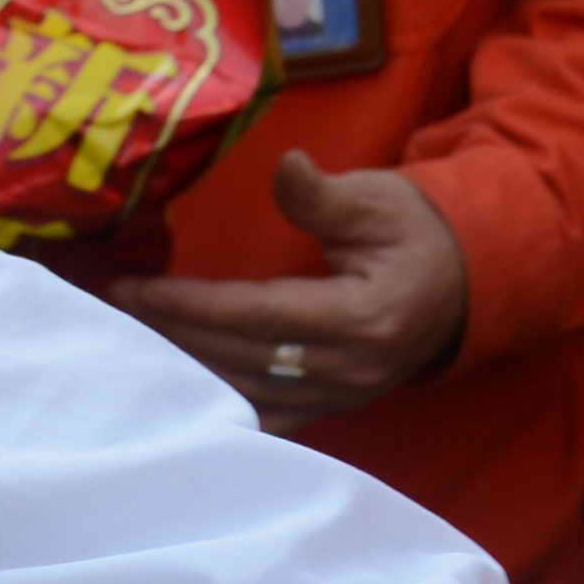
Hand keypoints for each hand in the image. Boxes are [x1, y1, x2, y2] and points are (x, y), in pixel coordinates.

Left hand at [108, 153, 473, 408]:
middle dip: (171, 334)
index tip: (134, 289)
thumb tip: (284, 166)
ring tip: (129, 343)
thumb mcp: (379, 200)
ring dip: (184, 370)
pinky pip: (267, 417)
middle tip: (112, 312)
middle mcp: (351, 368)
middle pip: (241, 359)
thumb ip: (323, 194)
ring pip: (246, 394)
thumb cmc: (420, 232)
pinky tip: (175, 391)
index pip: (259, 315)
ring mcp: (344, 397)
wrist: (471, 281)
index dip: (191, 305)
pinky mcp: (335, 408)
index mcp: (364, 317)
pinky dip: (218, 405)